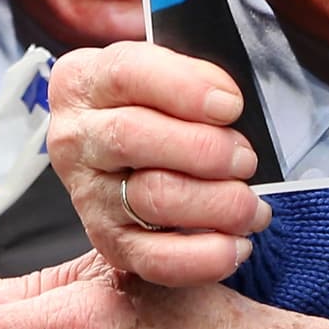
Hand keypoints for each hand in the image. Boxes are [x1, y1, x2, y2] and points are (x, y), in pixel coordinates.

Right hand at [45, 43, 267, 284]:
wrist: (134, 148)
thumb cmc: (156, 105)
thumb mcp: (164, 70)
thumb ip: (190, 76)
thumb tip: (225, 103)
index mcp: (83, 81)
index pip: (127, 74)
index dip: (185, 89)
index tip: (230, 105)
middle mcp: (76, 138)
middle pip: (133, 137)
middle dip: (204, 150)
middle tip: (245, 159)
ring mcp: (89, 194)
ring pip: (151, 197)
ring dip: (215, 203)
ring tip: (251, 204)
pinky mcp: (109, 241)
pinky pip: (153, 257)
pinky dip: (202, 256)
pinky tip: (235, 245)